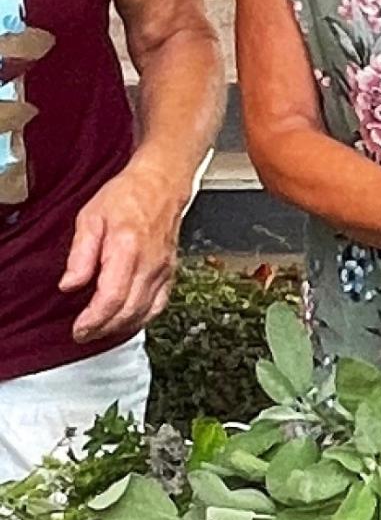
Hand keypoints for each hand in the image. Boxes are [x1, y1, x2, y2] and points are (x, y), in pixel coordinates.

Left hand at [61, 158, 191, 344]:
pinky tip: (129, 321)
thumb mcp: (90, 219)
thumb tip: (70, 285)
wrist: (161, 185)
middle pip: (128, 310)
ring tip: (101, 331)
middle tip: (84, 334)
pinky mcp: (170, 272)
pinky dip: (144, 318)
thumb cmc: (127, 197)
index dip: (93, 319)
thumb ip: (80, 255)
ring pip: (145, 312)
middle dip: (103, 328)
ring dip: (121, 327)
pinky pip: (160, 304)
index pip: (111, 297)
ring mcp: (163, 270)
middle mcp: (149, 264)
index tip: (79, 328)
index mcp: (127, 250)